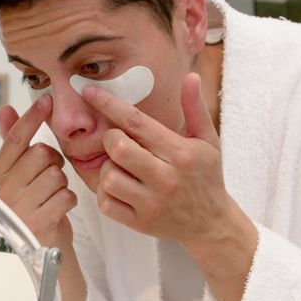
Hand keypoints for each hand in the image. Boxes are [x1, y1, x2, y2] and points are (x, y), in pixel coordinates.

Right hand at [0, 95, 77, 249]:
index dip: (32, 117)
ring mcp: (21, 209)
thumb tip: (4, 109)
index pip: (15, 139)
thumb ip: (13, 142)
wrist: (42, 249)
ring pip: (57, 175)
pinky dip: (69, 200)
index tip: (47, 100)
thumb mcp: (19, 174)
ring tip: (52, 196)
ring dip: (62, 183)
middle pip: (41, 154)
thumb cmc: (33, 205)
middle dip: (54, 162)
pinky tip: (59, 209)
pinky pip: (66, 195)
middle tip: (50, 176)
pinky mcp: (40, 224)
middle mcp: (5, 191)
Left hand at [82, 72, 240, 248]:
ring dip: (108, 168)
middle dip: (110, 138)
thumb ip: (195, 108)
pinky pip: (106, 204)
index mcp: (181, 153)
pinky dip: (106, 194)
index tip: (89, 91)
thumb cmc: (206, 177)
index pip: (137, 122)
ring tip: (121, 167)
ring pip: (109, 177)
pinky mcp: (140, 223)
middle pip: (118, 148)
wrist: (211, 224)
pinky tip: (119, 188)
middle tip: (117, 140)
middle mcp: (166, 178)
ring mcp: (152, 203)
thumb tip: (190, 76)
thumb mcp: (208, 141)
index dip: (109, 104)